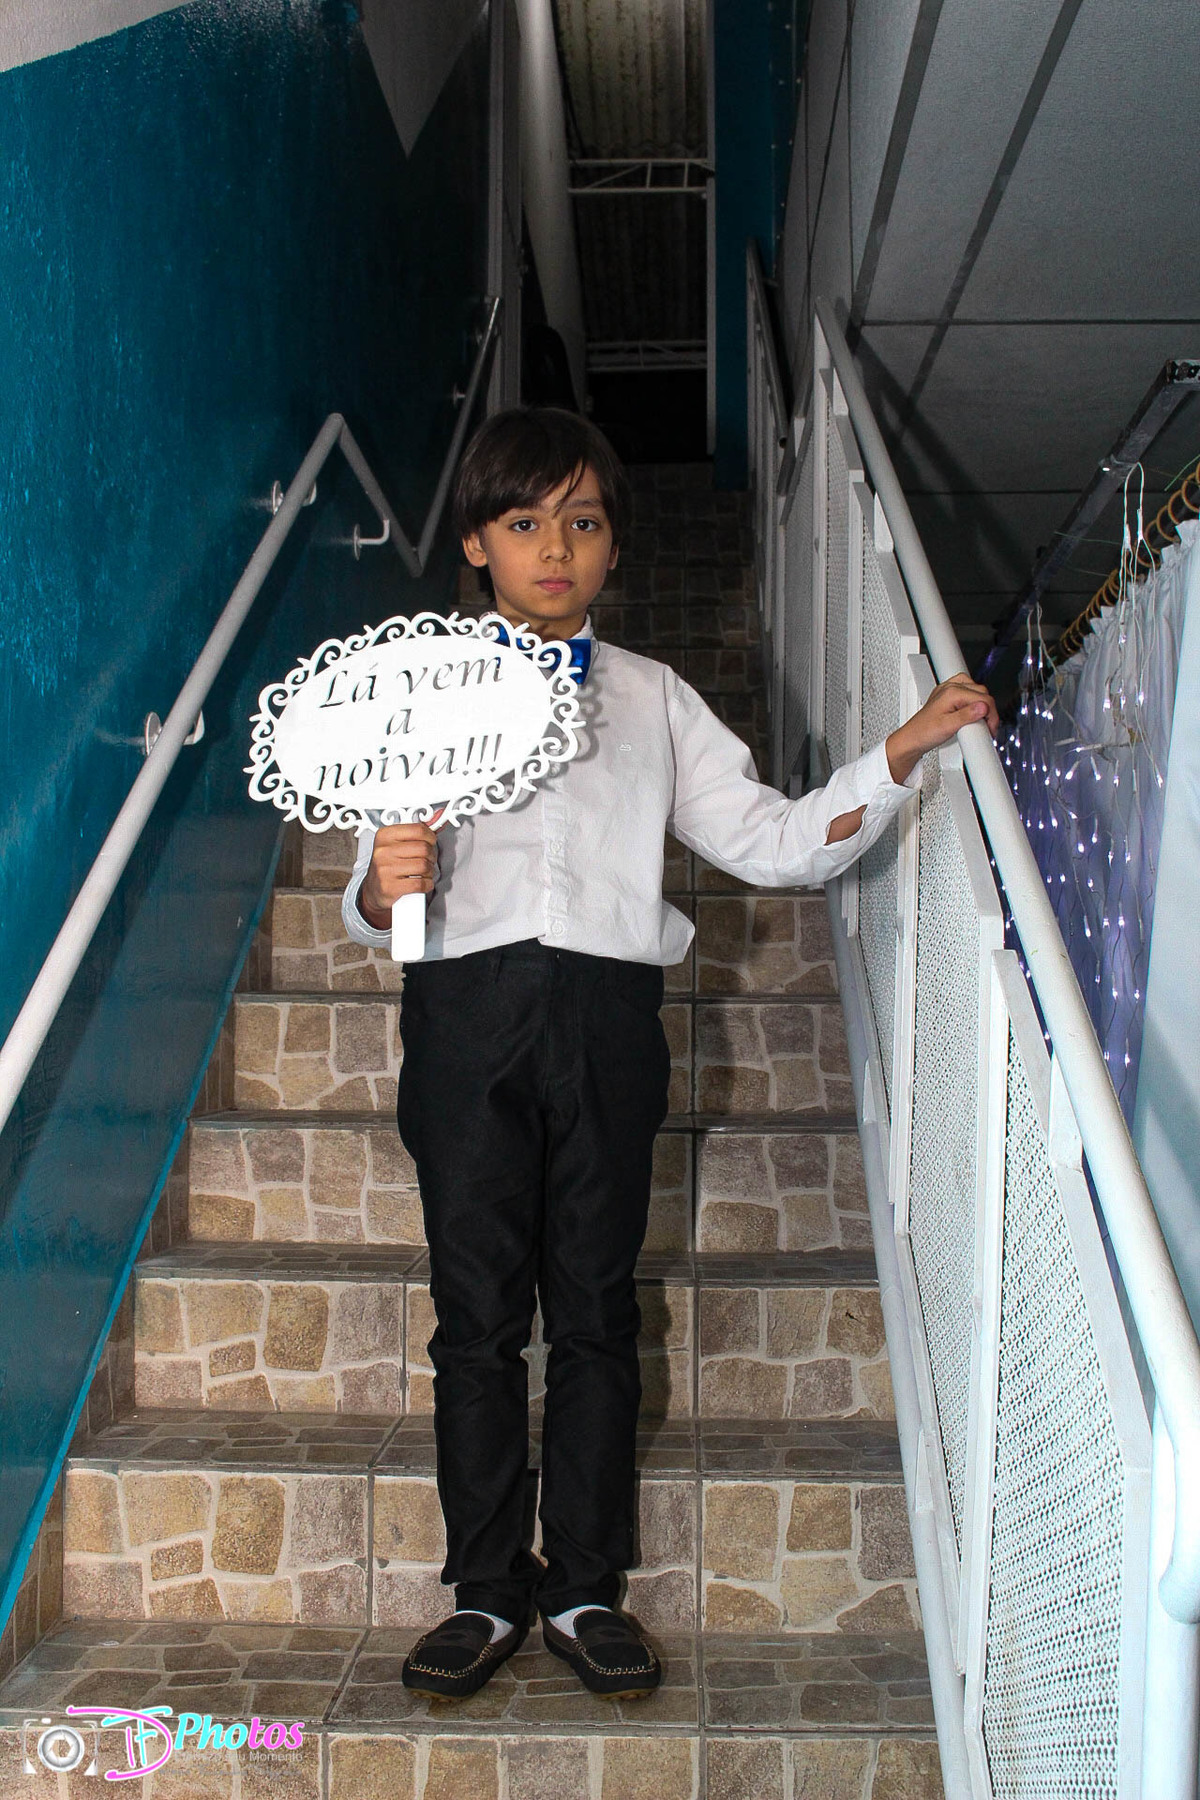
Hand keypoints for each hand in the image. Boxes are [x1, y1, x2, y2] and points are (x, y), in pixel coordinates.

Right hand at [358, 821, 439, 929]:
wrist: (373, 889)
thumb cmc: (388, 865)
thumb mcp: (397, 844)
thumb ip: (418, 830)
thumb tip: (439, 816)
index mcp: (385, 836)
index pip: (418, 830)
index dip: (430, 837)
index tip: (430, 842)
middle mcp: (383, 851)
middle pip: (423, 848)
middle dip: (431, 856)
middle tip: (427, 860)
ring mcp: (385, 869)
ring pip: (424, 866)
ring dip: (429, 871)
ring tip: (424, 872)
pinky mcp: (390, 887)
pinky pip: (420, 883)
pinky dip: (427, 884)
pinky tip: (423, 883)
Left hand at [885, 675, 999, 783]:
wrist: (912, 738)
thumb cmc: (924, 733)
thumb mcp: (948, 727)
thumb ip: (967, 716)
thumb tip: (983, 708)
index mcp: (952, 692)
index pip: (983, 698)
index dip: (991, 715)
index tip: (991, 728)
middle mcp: (950, 687)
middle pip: (982, 691)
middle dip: (988, 709)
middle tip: (988, 726)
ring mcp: (948, 690)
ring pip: (976, 689)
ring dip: (982, 703)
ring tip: (981, 720)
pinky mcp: (947, 695)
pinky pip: (967, 690)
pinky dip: (973, 700)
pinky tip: (973, 712)